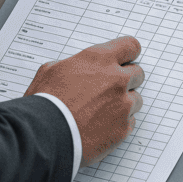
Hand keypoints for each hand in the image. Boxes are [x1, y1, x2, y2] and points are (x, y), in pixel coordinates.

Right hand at [24, 37, 144, 165]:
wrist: (44, 135)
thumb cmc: (45, 102)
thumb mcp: (51, 70)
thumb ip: (73, 65)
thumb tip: (77, 68)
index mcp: (100, 60)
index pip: (130, 46)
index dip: (128, 53)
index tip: (126, 58)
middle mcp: (117, 80)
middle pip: (138, 74)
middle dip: (126, 80)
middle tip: (109, 89)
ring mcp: (123, 105)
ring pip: (136, 100)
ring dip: (123, 103)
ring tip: (101, 111)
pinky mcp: (123, 128)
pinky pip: (130, 122)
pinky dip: (119, 124)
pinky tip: (101, 126)